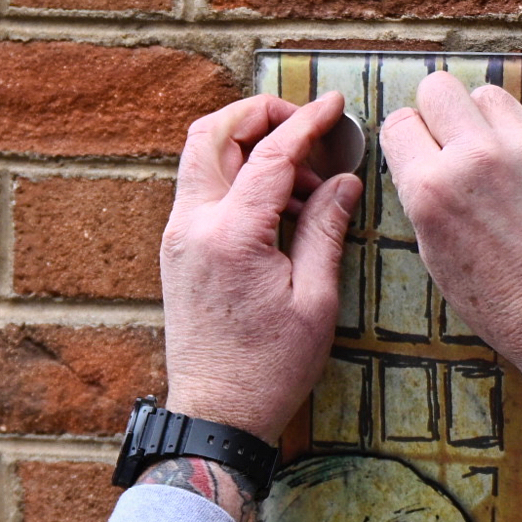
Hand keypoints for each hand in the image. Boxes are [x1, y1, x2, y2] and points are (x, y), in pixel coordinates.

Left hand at [158, 92, 364, 445]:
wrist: (217, 415)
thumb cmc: (270, 368)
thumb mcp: (315, 299)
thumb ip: (326, 228)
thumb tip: (344, 180)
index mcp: (232, 235)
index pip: (270, 154)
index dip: (306, 122)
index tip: (335, 106)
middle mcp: (193, 226)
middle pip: (211, 133)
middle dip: (259, 114)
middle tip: (303, 123)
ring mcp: (178, 237)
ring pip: (200, 156)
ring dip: (247, 146)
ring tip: (303, 182)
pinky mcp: (177, 250)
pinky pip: (201, 189)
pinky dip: (236, 176)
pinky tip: (278, 206)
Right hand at [378, 73, 521, 466]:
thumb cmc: (503, 301)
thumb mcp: (436, 254)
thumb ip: (425, 193)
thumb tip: (424, 149)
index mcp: (430, 190)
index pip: (399, 122)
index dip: (411, 137)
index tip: (425, 148)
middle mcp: (475, 159)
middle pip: (439, 87)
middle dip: (443, 113)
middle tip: (460, 143)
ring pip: (491, 95)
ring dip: (492, 122)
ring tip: (506, 161)